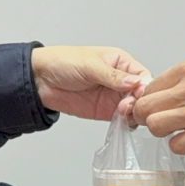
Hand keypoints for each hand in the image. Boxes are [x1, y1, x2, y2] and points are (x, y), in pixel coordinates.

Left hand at [31, 46, 149, 119]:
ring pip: (135, 108)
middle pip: (142, 94)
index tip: (139, 94)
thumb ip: (112, 76)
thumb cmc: (62, 62)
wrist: (40, 80)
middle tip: (128, 105)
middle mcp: (120, 80)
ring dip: (133, 113)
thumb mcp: (89, 65)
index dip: (145, 86)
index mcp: (120, 62)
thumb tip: (135, 82)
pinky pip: (123, 119)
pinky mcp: (105, 111)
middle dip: (139, 101)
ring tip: (122, 112)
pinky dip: (126, 123)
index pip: (143, 75)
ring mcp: (114, 97)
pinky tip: (121, 122)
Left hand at [132, 59, 184, 153]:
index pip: (148, 88)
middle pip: (145, 108)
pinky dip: (178, 145)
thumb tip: (150, 94)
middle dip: (145, 116)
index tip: (151, 105)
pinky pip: (176, 146)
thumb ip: (175, 80)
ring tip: (172, 128)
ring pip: (156, 126)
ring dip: (161, 130)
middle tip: (153, 118)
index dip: (145, 99)